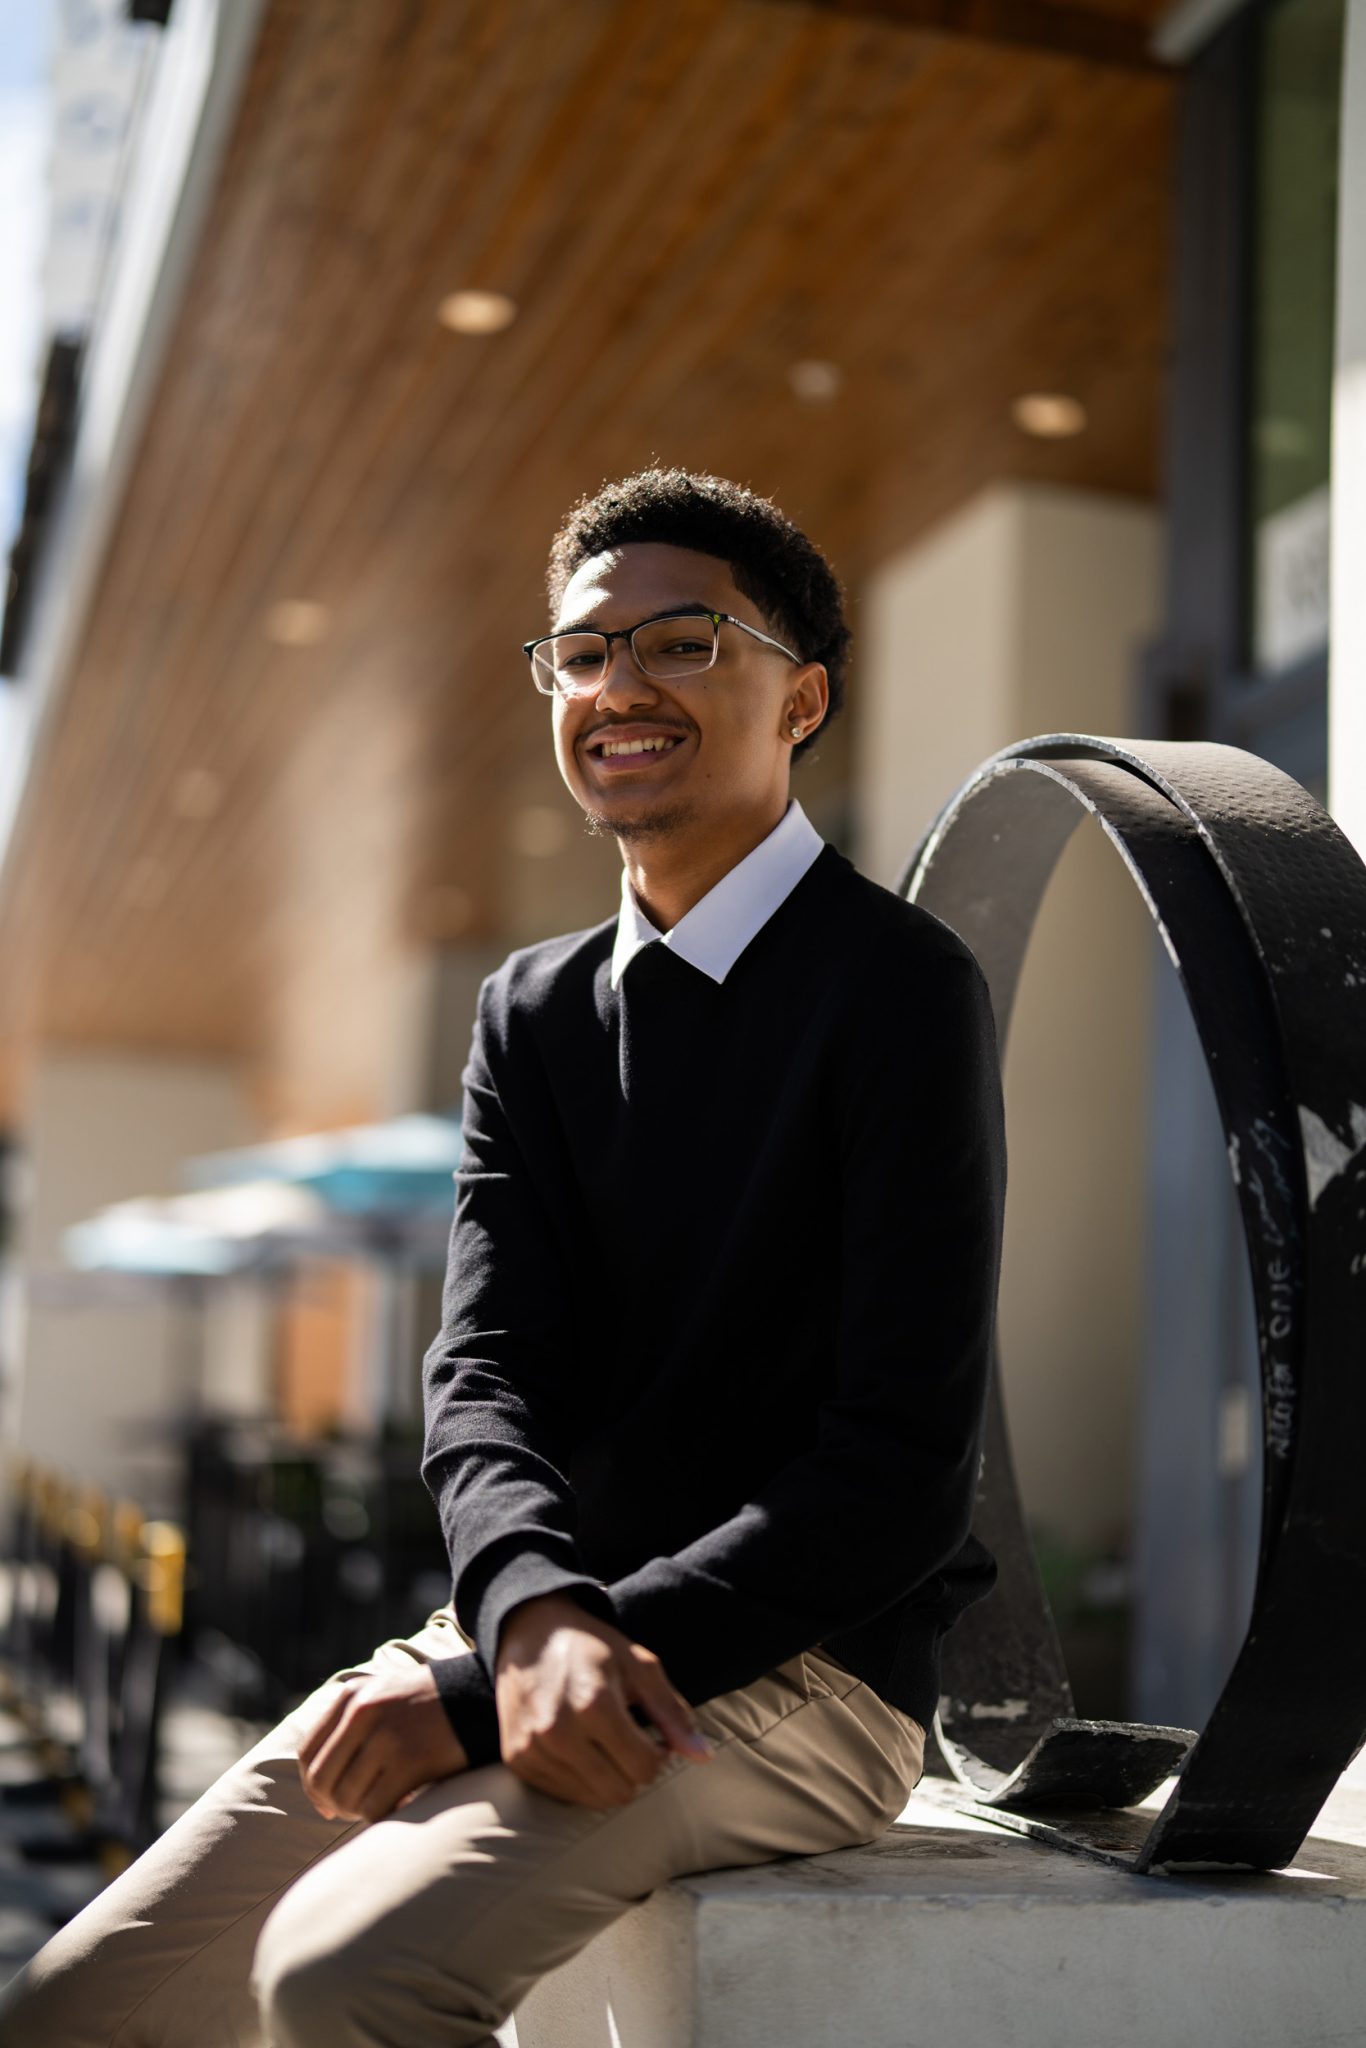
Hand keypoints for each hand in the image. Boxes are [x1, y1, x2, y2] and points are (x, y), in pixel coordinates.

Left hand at [296, 1662, 468, 1822]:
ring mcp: (386, 1735)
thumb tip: (320, 1799)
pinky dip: (381, 1817)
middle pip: (322, 1779)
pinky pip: (376, 1807)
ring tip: (379, 1806)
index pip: (309, 1753)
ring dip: (359, 1812)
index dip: (312, 1786)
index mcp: (351, 1696)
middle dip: (333, 1804)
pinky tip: (398, 1808)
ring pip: (347, 1798)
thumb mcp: (383, 1696)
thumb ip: (348, 1730)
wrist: (481, 1696)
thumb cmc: (429, 1706)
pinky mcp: (411, 1760)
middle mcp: (363, 1712)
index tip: (327, 1803)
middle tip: (353, 1811)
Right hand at [494, 1593, 713, 1807]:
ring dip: (608, 1778)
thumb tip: (703, 1756)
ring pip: (591, 1799)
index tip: (652, 1735)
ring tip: (606, 1744)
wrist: (530, 1632)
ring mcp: (532, 1748)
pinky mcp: (516, 1759)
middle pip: (619, 1791)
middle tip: (631, 1742)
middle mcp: (558, 1731)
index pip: (644, 1768)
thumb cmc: (593, 1648)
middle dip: (634, 1771)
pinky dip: (580, 1779)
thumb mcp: (640, 1666)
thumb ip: (672, 1712)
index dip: (658, 1755)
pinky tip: (580, 1748)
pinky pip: (563, 1795)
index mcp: (595, 1704)